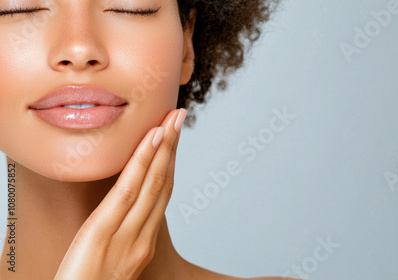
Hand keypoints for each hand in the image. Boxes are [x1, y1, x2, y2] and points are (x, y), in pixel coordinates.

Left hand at [54, 108, 185, 279]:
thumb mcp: (113, 262)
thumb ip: (124, 237)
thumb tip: (126, 212)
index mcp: (143, 243)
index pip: (162, 195)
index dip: (171, 163)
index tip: (173, 137)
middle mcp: (142, 237)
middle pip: (164, 184)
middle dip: (173, 147)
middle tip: (180, 117)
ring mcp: (126, 235)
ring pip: (152, 183)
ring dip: (163, 148)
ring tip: (171, 120)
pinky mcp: (102, 233)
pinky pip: (127, 192)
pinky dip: (142, 164)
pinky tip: (151, 141)